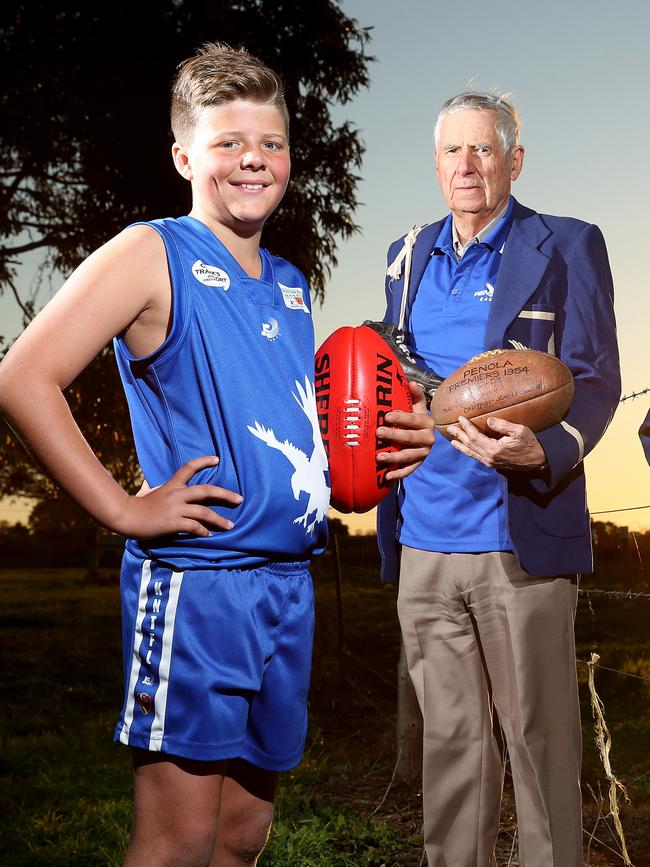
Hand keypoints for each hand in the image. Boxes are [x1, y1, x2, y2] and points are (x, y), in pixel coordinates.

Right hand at [116, 456, 241, 537]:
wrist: (126, 516)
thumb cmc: (137, 505)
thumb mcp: (150, 490)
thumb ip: (158, 488)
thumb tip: (157, 487)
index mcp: (172, 485)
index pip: (189, 467)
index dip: (204, 461)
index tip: (217, 459)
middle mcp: (176, 494)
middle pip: (207, 490)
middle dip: (226, 495)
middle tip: (239, 499)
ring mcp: (175, 508)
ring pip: (204, 512)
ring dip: (219, 520)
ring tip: (230, 525)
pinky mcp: (173, 522)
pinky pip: (194, 526)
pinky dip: (203, 531)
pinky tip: (208, 534)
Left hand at [375, 382, 435, 480]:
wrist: (426, 436)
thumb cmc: (416, 419)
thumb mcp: (418, 407)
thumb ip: (415, 395)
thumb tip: (412, 382)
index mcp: (427, 422)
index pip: (414, 420)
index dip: (401, 418)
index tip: (387, 416)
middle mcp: (428, 438)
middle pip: (410, 438)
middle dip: (394, 436)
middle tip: (378, 432)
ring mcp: (424, 453)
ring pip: (408, 456)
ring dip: (394, 458)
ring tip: (379, 457)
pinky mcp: (419, 464)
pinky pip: (409, 470)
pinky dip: (399, 474)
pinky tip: (387, 476)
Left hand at [446, 416, 545, 470]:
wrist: (537, 462)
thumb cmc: (530, 444)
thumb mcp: (520, 431)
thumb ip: (503, 426)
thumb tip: (488, 421)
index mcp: (494, 449)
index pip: (475, 436)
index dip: (466, 427)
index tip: (460, 418)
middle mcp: (489, 457)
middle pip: (469, 444)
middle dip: (459, 435)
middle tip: (449, 427)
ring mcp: (490, 462)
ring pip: (471, 452)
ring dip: (461, 445)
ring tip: (452, 439)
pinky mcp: (492, 464)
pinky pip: (476, 457)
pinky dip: (468, 451)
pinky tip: (465, 448)